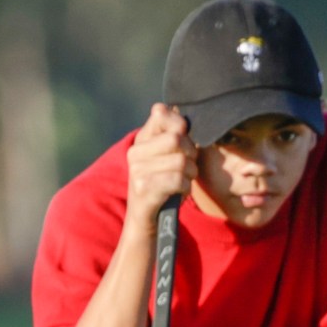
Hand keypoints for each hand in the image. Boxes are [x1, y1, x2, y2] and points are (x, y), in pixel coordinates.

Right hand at [125, 103, 196, 221]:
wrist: (147, 219)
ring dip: (190, 174)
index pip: (162, 114)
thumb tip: (170, 107)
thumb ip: (172, 133)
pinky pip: (178, 179)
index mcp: (142, 139)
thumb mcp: (168, 156)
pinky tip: (178, 192)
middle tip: (187, 167)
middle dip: (191, 154)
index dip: (181, 125)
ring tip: (181, 180)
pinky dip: (185, 187)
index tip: (184, 140)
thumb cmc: (164, 184)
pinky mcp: (144, 188)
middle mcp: (135, 152)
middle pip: (177, 139)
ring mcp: (137, 170)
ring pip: (181, 161)